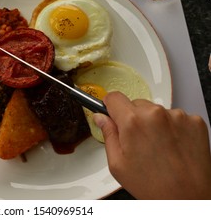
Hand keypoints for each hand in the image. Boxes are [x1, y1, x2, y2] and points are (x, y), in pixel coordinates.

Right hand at [93, 92, 210, 198]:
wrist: (188, 198)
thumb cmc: (153, 186)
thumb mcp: (118, 164)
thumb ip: (108, 135)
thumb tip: (101, 118)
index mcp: (132, 122)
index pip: (114, 97)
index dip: (110, 105)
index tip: (112, 112)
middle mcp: (155, 114)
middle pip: (136, 104)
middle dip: (133, 119)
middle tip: (137, 141)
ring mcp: (177, 116)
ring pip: (156, 111)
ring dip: (154, 123)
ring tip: (158, 147)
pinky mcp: (194, 122)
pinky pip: (176, 117)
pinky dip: (173, 128)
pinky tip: (172, 146)